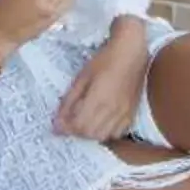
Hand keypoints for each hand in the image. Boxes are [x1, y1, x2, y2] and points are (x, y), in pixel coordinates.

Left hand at [55, 23, 148, 140]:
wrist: (131, 54)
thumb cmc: (104, 61)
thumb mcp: (81, 78)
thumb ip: (69, 101)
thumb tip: (58, 121)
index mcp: (98, 99)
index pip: (79, 125)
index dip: (66, 128)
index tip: (57, 125)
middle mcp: (112, 110)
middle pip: (90, 133)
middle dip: (76, 131)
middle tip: (69, 122)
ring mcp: (124, 114)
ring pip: (103, 136)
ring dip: (90, 134)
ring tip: (83, 122)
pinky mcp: (131, 114)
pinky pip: (116, 133)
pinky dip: (105, 133)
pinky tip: (100, 122)